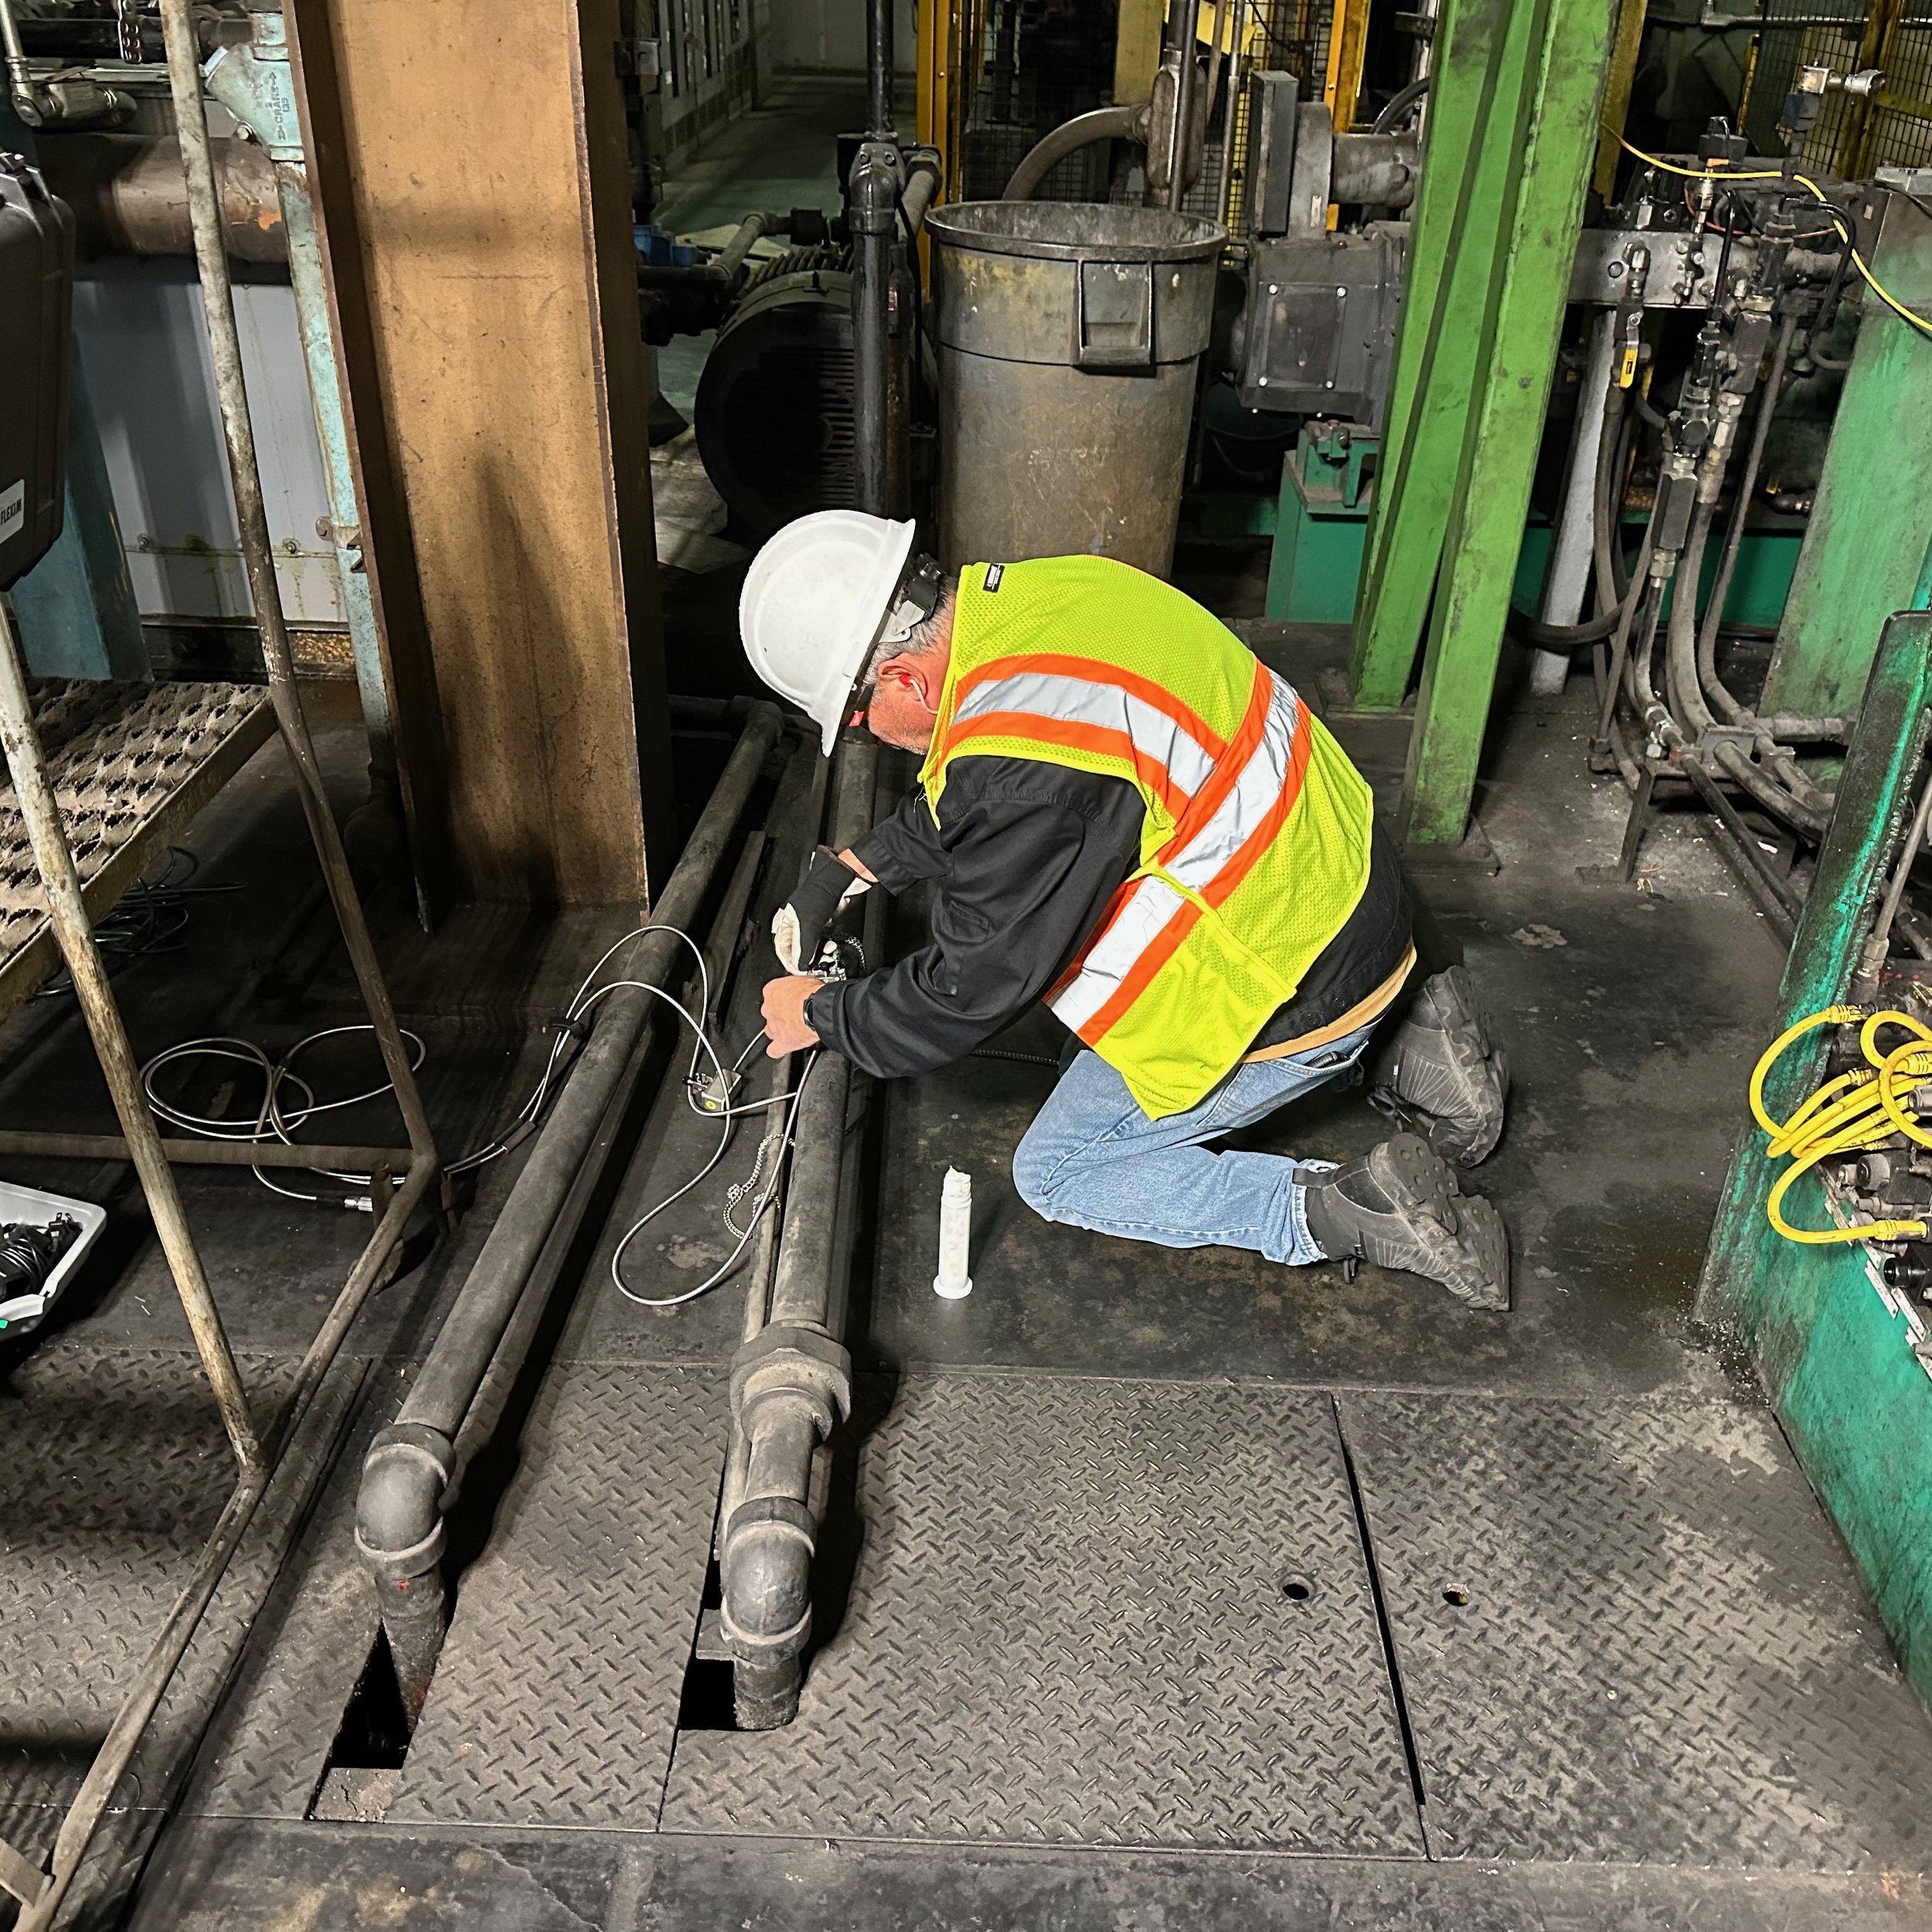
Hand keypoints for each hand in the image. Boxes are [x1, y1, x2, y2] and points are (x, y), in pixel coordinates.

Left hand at [762, 975, 824, 1056]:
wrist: (817, 1009)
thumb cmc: (812, 994)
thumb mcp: (806, 980)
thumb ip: (799, 986)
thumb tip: (807, 986)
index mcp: (772, 990)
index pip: (773, 993)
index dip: (784, 997)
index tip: (792, 998)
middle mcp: (769, 1008)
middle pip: (770, 1012)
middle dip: (781, 1014)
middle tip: (794, 1013)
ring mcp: (774, 1026)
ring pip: (771, 1030)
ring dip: (779, 1030)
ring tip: (792, 1029)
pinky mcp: (782, 1042)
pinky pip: (774, 1050)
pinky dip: (777, 1050)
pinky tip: (781, 1049)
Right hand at [772, 847, 872, 973]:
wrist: (839, 880)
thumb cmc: (819, 893)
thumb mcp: (808, 927)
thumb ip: (803, 949)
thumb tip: (800, 966)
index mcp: (784, 921)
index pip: (781, 948)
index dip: (789, 961)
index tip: (798, 971)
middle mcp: (794, 922)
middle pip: (796, 948)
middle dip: (805, 959)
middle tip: (813, 967)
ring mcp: (809, 922)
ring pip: (810, 946)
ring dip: (818, 953)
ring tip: (824, 957)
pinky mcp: (822, 923)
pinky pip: (821, 941)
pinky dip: (825, 946)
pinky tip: (829, 947)